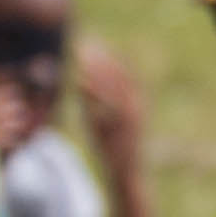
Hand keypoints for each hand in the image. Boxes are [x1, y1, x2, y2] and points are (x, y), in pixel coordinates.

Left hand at [75, 39, 147, 174]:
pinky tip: (79, 81)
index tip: (93, 43)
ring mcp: (128, 116)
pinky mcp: (117, 127)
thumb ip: (96, 104)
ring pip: (111, 87)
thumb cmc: (114, 149)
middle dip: (101, 58)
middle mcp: (135, 106)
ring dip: (96, 70)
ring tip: (81, 56)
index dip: (108, 57)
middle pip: (117, 75)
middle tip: (85, 43)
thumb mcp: (105, 123)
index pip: (123, 74)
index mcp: (136, 103)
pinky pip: (104, 105)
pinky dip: (93, 92)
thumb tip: (80, 85)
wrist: (127, 173)